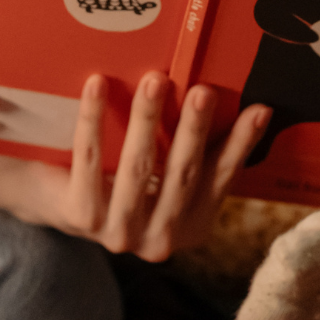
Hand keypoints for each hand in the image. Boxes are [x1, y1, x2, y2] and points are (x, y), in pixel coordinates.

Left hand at [20, 72, 270, 261]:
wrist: (61, 204)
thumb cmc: (129, 178)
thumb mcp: (171, 174)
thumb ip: (199, 151)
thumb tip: (243, 100)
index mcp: (193, 225)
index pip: (223, 179)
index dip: (241, 144)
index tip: (258, 110)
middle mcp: (161, 239)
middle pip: (181, 175)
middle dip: (193, 130)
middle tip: (202, 92)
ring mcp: (120, 232)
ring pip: (137, 168)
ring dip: (147, 120)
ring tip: (155, 81)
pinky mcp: (81, 216)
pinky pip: (90, 160)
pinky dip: (93, 120)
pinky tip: (97, 85)